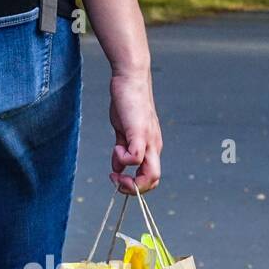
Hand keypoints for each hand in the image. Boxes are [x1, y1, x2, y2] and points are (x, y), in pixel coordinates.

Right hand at [109, 71, 161, 193]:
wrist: (131, 79)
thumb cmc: (127, 104)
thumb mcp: (123, 132)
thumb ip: (122, 150)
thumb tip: (118, 168)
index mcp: (151, 148)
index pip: (151, 178)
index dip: (134, 187)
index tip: (117, 179)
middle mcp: (154, 146)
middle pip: (153, 181)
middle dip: (133, 189)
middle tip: (116, 180)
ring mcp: (149, 140)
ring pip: (150, 174)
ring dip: (129, 179)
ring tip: (115, 166)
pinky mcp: (140, 132)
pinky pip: (136, 157)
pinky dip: (123, 160)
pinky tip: (116, 147)